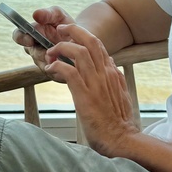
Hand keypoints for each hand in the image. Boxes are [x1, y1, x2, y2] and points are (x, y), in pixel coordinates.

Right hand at [11, 5, 73, 81]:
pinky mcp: (55, 74)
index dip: (21, 38)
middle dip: (40, 52)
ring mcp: (44, 63)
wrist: (83, 40)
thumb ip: (47, 14)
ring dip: (52, 60)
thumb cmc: (66, 26)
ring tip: (62, 56)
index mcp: (32, 35)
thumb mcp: (58, 15)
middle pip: (32, 53)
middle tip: (49, 50)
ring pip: (43, 65)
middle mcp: (35, 51)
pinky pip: (55, 73)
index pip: (19, 36)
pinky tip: (69, 62)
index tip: (29, 39)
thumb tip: (36, 14)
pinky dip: (62, 67)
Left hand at [44, 23, 139, 155]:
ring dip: (61, 48)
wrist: (121, 141)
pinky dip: (57, 66)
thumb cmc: (118, 122)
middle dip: (73, 30)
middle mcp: (106, 73)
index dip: (83, 34)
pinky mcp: (85, 95)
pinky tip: (50, 68)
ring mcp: (96, 83)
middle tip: (59, 30)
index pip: (98, 44)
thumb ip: (115, 78)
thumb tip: (111, 63)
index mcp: (113, 73)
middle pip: (90, 40)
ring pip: (79, 52)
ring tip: (50, 53)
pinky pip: (69, 72)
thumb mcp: (121, 94)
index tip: (70, 33)